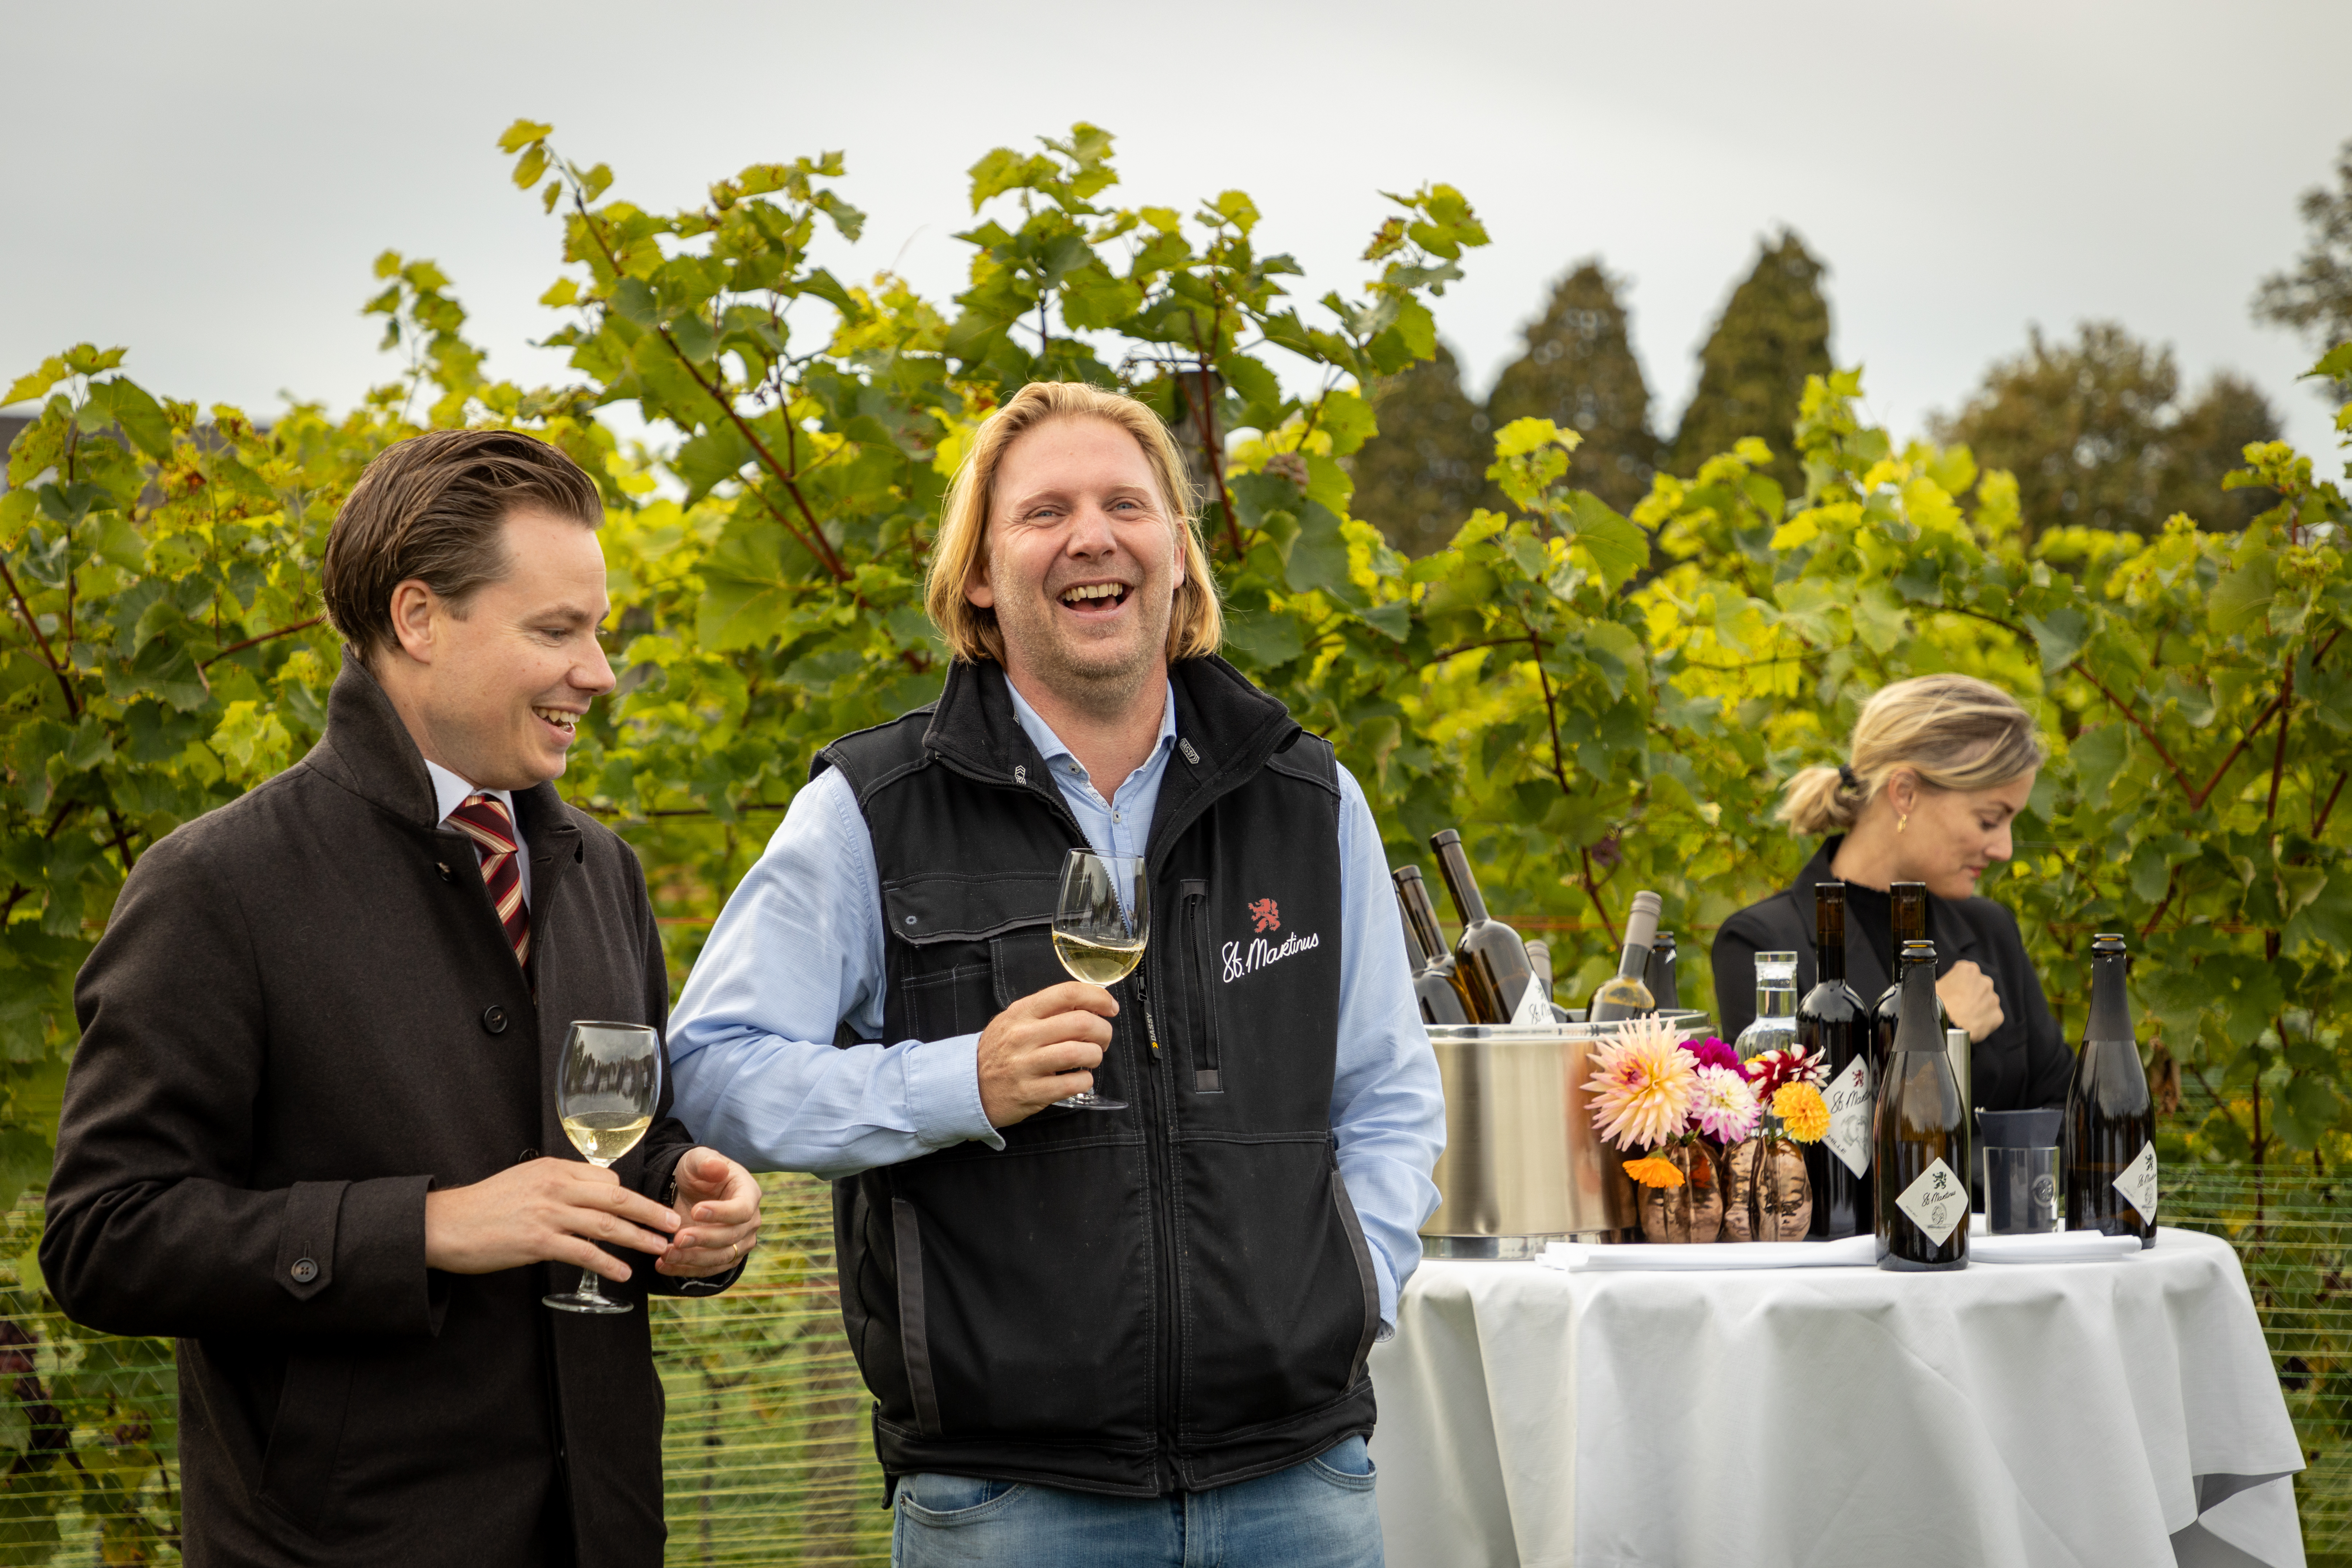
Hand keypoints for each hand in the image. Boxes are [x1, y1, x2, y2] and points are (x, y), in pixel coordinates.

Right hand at [424, 1158, 679, 1283]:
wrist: (444, 1224)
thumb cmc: (485, 1206)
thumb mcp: (525, 1183)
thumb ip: (558, 1187)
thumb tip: (588, 1201)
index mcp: (554, 1169)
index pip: (606, 1181)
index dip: (630, 1198)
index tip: (647, 1210)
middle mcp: (556, 1187)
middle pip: (617, 1199)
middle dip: (650, 1212)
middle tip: (674, 1224)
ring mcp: (548, 1213)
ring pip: (607, 1225)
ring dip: (639, 1238)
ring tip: (661, 1249)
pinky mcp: (538, 1241)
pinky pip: (584, 1252)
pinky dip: (608, 1263)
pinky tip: (623, 1273)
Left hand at [656, 1148, 761, 1278]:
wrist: (692, 1191)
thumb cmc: (698, 1173)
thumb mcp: (697, 1160)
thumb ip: (706, 1162)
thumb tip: (718, 1168)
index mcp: (749, 1193)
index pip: (742, 1209)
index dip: (721, 1213)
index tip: (695, 1211)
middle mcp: (750, 1221)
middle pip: (732, 1237)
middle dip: (703, 1239)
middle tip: (677, 1238)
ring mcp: (740, 1242)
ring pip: (721, 1258)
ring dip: (693, 1259)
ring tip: (666, 1254)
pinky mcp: (726, 1258)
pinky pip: (709, 1270)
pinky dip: (686, 1270)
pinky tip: (664, 1265)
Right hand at [977, 980, 1117, 1127]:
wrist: (967, 1085)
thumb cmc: (999, 1051)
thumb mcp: (1015, 1020)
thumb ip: (1047, 1011)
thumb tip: (1088, 1005)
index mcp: (1022, 1012)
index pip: (1067, 993)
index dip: (1097, 997)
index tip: (1109, 1007)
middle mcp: (1024, 1036)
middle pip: (1081, 1023)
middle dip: (1103, 1030)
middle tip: (1102, 1038)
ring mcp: (1026, 1065)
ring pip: (1079, 1053)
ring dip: (1095, 1055)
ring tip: (1091, 1058)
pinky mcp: (1031, 1093)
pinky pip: (1073, 1084)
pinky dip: (1085, 1081)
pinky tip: (1079, 1079)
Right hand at [1936, 960, 2004, 1043]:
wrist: (1946, 1027)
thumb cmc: (1937, 1005)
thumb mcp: (1934, 985)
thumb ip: (1947, 982)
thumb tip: (1945, 987)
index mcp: (1969, 970)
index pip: (1966, 974)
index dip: (1958, 984)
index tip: (1952, 993)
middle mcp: (1985, 981)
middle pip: (1978, 987)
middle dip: (1971, 995)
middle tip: (1957, 1006)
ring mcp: (1993, 999)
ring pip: (1986, 1002)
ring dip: (1978, 1008)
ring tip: (1964, 1018)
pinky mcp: (1997, 1016)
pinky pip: (1991, 1017)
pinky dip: (1984, 1021)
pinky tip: (1971, 1025)